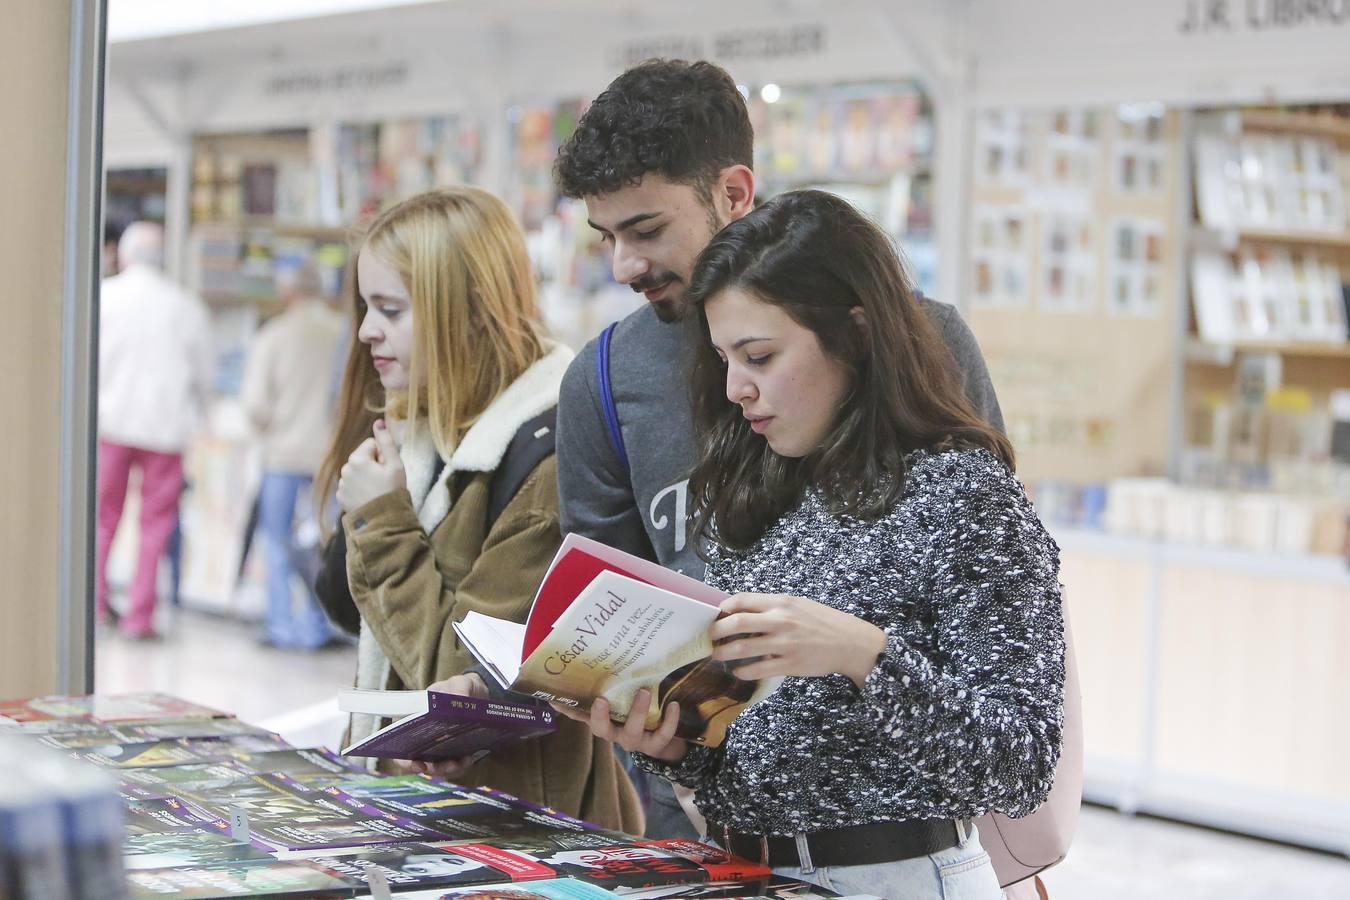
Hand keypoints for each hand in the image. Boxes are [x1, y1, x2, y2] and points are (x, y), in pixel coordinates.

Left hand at [336, 419, 405, 511]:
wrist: (382, 520)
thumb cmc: (392, 490)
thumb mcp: (395, 464)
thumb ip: (386, 441)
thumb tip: (379, 421)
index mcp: (357, 458)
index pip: (372, 445)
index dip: (383, 456)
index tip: (387, 470)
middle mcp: (345, 469)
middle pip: (363, 458)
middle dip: (373, 465)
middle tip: (384, 481)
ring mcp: (342, 484)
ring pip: (357, 472)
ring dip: (366, 477)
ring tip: (376, 491)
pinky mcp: (341, 497)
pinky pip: (351, 485)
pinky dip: (359, 489)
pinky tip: (368, 498)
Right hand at [392, 673, 490, 779]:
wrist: (477, 696)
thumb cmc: (460, 688)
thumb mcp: (460, 682)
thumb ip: (459, 687)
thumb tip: (460, 699)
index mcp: (412, 716)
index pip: (398, 738)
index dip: (403, 756)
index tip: (417, 762)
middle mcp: (418, 735)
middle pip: (414, 759)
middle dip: (429, 767)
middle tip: (446, 765)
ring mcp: (433, 746)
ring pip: (433, 766)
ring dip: (445, 769)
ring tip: (461, 761)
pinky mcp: (449, 753)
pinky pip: (450, 767)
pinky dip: (459, 767)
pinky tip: (468, 759)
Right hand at [551, 689, 687, 762]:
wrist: (666, 741)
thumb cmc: (641, 713)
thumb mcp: (627, 699)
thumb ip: (618, 684)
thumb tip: (609, 652)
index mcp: (605, 720)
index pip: (581, 715)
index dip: (568, 709)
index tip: (554, 699)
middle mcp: (616, 731)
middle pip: (601, 730)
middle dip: (600, 716)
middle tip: (601, 700)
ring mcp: (635, 740)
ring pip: (632, 731)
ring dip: (637, 711)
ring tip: (644, 691)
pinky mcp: (656, 745)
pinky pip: (661, 735)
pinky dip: (669, 721)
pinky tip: (674, 705)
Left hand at [708, 593, 886, 688]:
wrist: (850, 643)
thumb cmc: (824, 622)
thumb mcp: (799, 605)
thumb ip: (773, 607)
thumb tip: (743, 610)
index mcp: (781, 602)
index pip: (742, 600)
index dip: (723, 608)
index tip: (715, 615)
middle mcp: (780, 621)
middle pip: (736, 623)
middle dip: (716, 631)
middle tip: (709, 636)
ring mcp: (784, 644)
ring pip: (743, 647)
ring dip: (724, 652)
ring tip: (716, 655)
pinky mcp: (789, 664)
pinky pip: (757, 669)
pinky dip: (742, 671)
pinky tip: (738, 671)